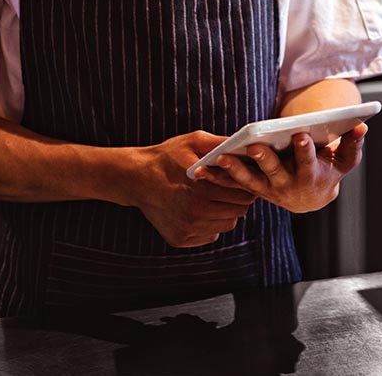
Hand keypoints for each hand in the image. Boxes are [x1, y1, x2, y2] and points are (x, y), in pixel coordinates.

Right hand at [129, 131, 257, 247]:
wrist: (135, 178)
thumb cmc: (166, 156)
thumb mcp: (193, 141)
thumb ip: (220, 144)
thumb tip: (244, 146)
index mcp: (201, 189)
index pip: (243, 194)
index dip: (245, 184)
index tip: (241, 178)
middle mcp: (195, 213)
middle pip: (238, 211)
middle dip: (239, 198)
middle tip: (231, 188)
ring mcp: (187, 229)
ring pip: (227, 225)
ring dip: (226, 212)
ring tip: (216, 198)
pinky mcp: (180, 239)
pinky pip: (211, 235)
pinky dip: (211, 224)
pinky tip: (202, 210)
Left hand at [195, 124, 366, 214]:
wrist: (311, 198)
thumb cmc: (328, 171)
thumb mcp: (343, 161)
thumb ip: (353, 144)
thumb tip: (362, 126)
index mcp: (311, 175)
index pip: (309, 161)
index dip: (306, 149)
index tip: (302, 135)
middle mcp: (288, 185)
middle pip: (275, 172)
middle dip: (266, 159)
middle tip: (255, 145)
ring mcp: (269, 190)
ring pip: (250, 181)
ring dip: (235, 171)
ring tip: (221, 158)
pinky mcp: (254, 190)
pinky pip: (233, 185)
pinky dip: (218, 179)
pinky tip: (201, 170)